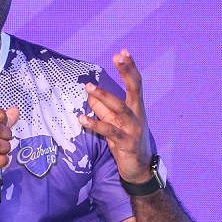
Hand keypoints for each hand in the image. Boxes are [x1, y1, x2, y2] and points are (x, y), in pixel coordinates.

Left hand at [78, 49, 152, 183]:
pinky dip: (95, 124)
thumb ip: (103, 110)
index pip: (135, 83)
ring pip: (120, 109)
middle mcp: (138, 115)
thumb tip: (90, 96)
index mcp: (136, 108)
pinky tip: (81, 118)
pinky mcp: (126, 142)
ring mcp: (134, 128)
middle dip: (126, 72)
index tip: (123, 52)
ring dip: (104, 97)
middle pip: (134, 89)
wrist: (139, 169)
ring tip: (89, 87)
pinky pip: (109, 131)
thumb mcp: (114, 124)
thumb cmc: (126, 143)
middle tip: (116, 57)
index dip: (130, 67)